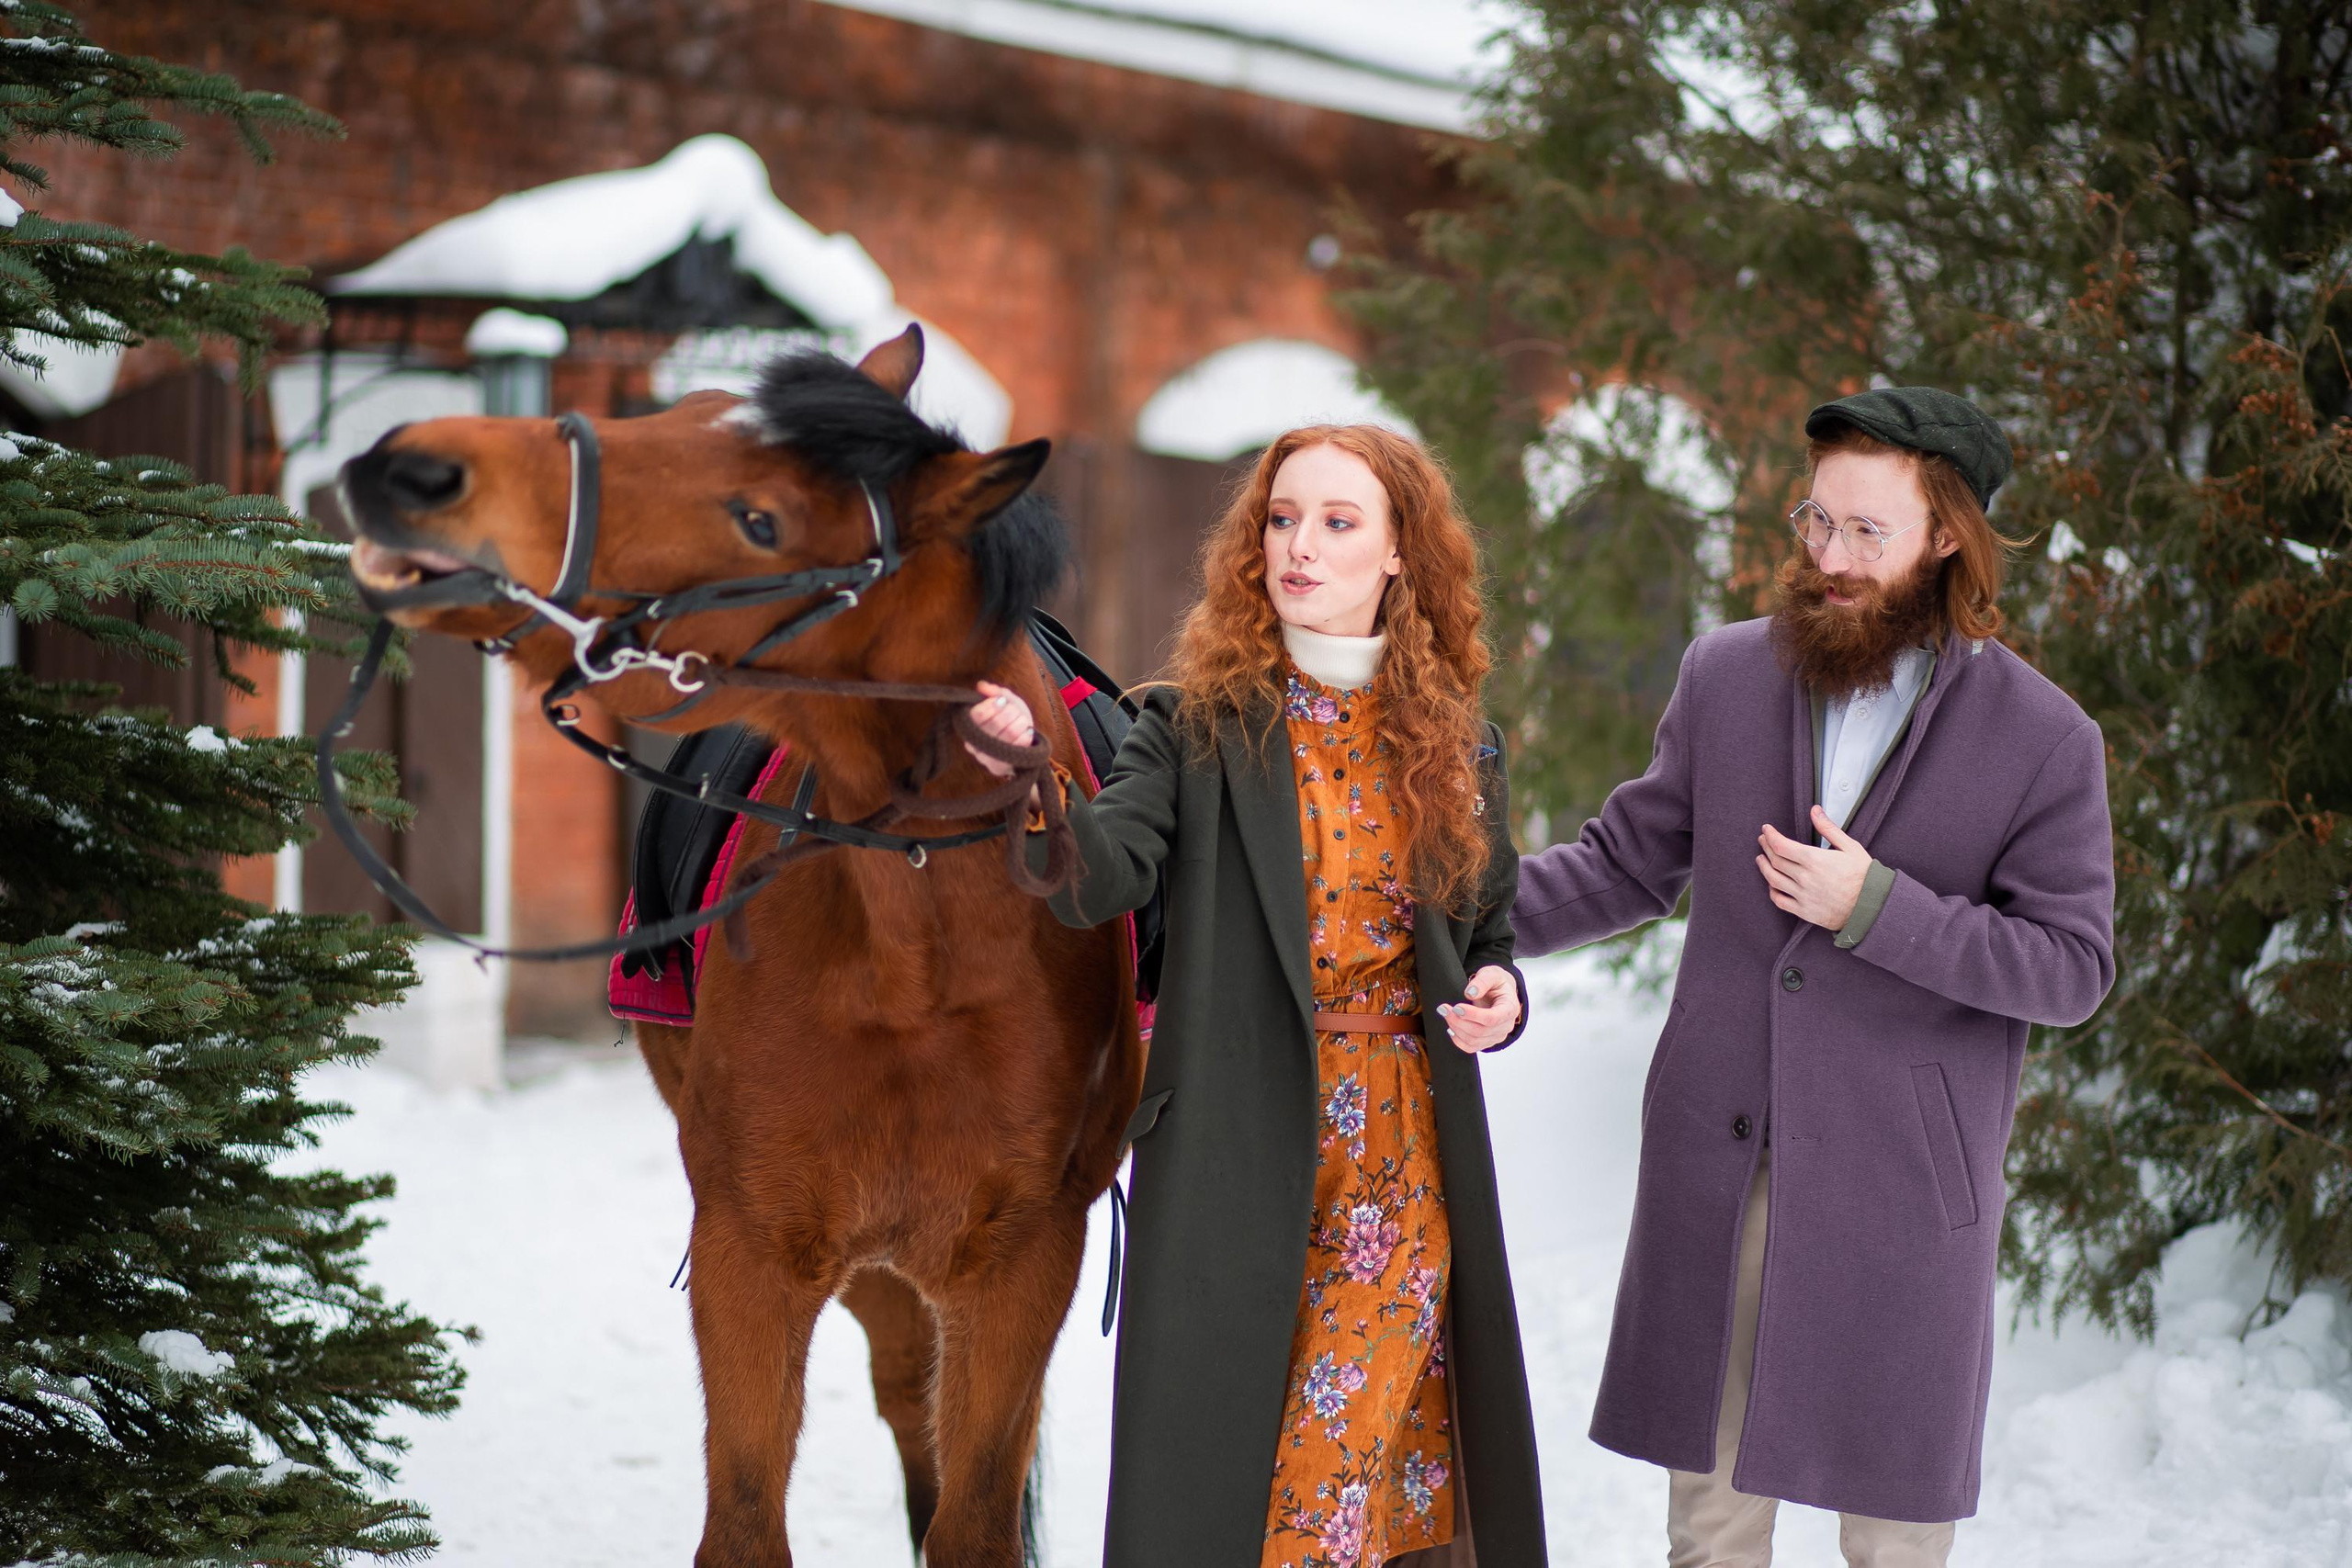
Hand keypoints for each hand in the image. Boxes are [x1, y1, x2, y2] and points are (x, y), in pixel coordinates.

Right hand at [964, 680, 1037, 779]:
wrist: (1021, 746)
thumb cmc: (1010, 721)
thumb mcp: (1005, 702)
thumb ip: (994, 692)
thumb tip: (982, 686)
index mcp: (969, 725)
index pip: (978, 714)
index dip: (993, 704)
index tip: (1002, 701)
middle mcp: (973, 743)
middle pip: (996, 722)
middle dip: (1011, 712)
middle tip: (1014, 712)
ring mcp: (986, 757)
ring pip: (1009, 732)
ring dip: (1020, 721)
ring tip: (1021, 721)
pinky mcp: (1000, 766)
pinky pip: (1019, 744)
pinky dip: (1027, 734)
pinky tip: (1025, 733)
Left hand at [1440, 965, 1519, 1052]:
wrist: (1499, 992)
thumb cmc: (1497, 983)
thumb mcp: (1492, 974)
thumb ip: (1483, 981)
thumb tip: (1470, 993)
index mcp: (1510, 1009)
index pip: (1492, 1019)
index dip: (1473, 1015)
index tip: (1456, 1007)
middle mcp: (1506, 1026)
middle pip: (1480, 1032)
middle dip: (1458, 1021)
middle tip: (1443, 1008)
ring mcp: (1497, 1036)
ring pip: (1473, 1041)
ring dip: (1455, 1028)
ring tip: (1445, 1013)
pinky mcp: (1487, 1041)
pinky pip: (1471, 1047)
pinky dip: (1457, 1039)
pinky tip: (1451, 1027)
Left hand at [1756, 806, 1871, 929]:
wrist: (1873, 906)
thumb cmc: (1864, 876)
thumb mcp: (1850, 847)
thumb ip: (1828, 828)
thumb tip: (1815, 811)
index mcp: (1814, 860)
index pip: (1781, 845)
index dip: (1770, 835)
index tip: (1767, 829)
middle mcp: (1805, 878)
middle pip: (1775, 860)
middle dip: (1766, 847)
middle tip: (1764, 840)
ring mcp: (1803, 896)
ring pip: (1773, 880)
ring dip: (1764, 867)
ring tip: (1761, 859)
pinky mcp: (1804, 911)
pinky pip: (1780, 901)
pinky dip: (1772, 891)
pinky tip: (1772, 884)